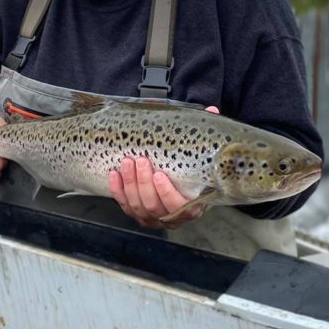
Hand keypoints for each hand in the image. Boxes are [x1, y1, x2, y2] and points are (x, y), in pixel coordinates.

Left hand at [108, 106, 218, 229]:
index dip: (167, 193)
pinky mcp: (137, 214)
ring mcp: (153, 217)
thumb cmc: (189, 166)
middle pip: (154, 206)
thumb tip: (212, 111)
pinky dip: (118, 191)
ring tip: (127, 162)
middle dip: (143, 183)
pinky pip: (124, 206)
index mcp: (192, 205)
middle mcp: (172, 216)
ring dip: (130, 184)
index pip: (179, 207)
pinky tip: (115, 174)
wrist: (178, 179)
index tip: (160, 174)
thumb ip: (203, 134)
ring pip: (138, 206)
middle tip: (140, 161)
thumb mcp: (198, 153)